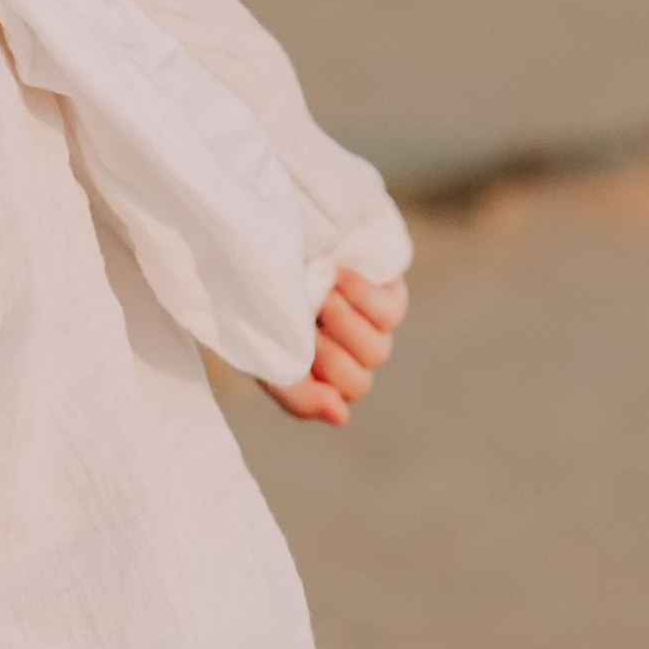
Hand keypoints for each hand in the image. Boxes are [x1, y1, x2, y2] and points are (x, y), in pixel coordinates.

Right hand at [258, 265, 407, 428]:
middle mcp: (348, 352)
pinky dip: (362, 297)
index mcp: (316, 371)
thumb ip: (298, 395)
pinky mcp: (390, 291)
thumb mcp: (264, 351)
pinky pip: (391, 314)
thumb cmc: (257, 293)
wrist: (266, 231)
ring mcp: (371, 324)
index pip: (335, 400)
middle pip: (358, 382)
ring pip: (377, 352)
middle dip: (327, 352)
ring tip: (320, 293)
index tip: (292, 350)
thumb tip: (343, 417)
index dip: (315, 383)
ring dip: (343, 323)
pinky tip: (338, 275)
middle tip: (303, 319)